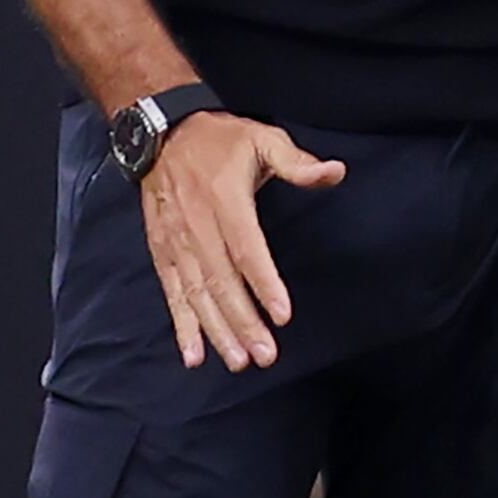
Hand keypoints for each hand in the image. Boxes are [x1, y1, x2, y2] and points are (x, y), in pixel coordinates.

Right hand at [138, 113, 343, 370]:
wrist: (161, 135)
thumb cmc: (221, 139)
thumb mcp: (263, 138)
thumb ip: (297, 162)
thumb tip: (335, 172)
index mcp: (225, 199)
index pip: (247, 249)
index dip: (264, 283)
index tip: (282, 314)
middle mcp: (197, 226)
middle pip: (222, 281)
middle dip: (243, 322)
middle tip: (265, 355)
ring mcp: (176, 243)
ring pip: (198, 295)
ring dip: (217, 331)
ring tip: (238, 361)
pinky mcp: (162, 253)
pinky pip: (172, 294)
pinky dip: (182, 326)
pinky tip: (194, 355)